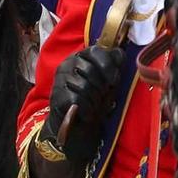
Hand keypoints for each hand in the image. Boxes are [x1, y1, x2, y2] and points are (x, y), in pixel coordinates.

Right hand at [45, 46, 130, 165]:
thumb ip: (113, 66)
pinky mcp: (57, 96)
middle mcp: (67, 64)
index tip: (114, 80)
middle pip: (90, 70)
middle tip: (102, 96)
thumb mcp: (107, 81)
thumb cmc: (93, 99)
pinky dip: (87, 109)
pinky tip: (87, 114)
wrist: (76, 125)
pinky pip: (77, 100)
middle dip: (101, 87)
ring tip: (94, 106)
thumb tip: (120, 53)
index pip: (94, 51)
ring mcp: (60, 80)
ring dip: (94, 100)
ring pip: (84, 86)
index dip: (107, 64)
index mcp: (81, 57)